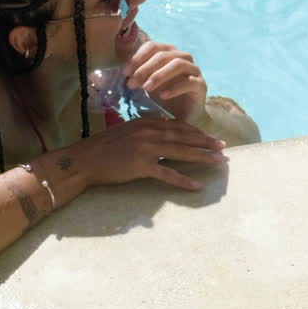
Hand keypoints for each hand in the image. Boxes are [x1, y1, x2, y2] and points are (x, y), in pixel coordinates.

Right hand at [64, 118, 225, 191]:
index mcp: (146, 122)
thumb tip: (164, 136)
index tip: (210, 137)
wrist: (84, 159)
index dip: (197, 132)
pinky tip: (196, 185)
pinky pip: (168, 174)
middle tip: (223, 147)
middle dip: (206, 142)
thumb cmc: (103, 148)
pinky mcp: (141, 165)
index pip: (178, 126)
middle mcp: (149, 132)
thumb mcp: (128, 132)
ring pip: (181, 152)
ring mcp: (146, 148)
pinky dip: (183, 180)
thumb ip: (147, 132)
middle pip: (184, 137)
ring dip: (202, 156)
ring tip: (218, 161)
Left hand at [123, 40, 208, 124]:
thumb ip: (138, 74)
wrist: (185, 115)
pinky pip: (189, 82)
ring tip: (146, 88)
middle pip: (163, 54)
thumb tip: (123, 71)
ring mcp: (194, 70)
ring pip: (178, 64)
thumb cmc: (165, 95)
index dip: (138, 57)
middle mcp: (183, 57)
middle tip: (133, 83)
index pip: (153, 46)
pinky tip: (162, 96)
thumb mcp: (147, 83)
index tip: (125, 72)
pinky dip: (174, 88)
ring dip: (159, 75)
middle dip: (145, 68)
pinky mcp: (201, 85)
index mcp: (169, 53)